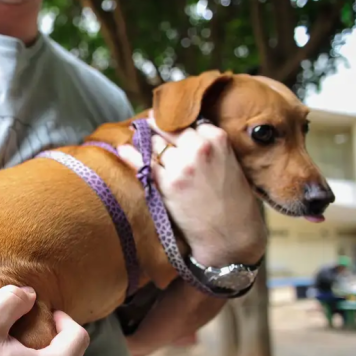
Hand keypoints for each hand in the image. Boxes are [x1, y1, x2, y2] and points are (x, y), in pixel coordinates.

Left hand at [117, 112, 265, 265]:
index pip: (188, 121)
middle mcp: (199, 148)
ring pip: (155, 144)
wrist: (231, 233)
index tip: (166, 122)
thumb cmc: (232, 200)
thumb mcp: (228, 162)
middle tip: (146, 124)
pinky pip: (143, 163)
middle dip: (157, 127)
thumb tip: (183, 132)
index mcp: (217, 139)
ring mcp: (181, 165)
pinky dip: (131, 155)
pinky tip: (123, 149)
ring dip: (145, 141)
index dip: (176, 124)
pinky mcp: (167, 184)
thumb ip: (209, 146)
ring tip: (136, 136)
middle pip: (168, 129)